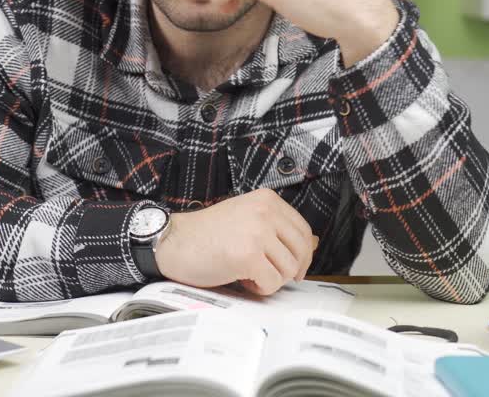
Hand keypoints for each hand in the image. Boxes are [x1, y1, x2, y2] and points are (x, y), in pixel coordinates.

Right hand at [153, 189, 319, 295]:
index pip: (304, 231)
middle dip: (288, 270)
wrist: (173, 242)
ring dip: (270, 279)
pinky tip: (242, 279)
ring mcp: (257, 233)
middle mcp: (265, 212)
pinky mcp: (247, 256)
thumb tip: (315, 243)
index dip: (303, 255)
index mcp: (267, 200)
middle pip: (301, 252)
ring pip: (288, 270)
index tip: (293, 267)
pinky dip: (259, 288)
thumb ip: (279, 229)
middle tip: (268, 274)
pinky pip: (271, 283)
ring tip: (248, 273)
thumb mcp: (247, 220)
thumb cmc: (207, 234)